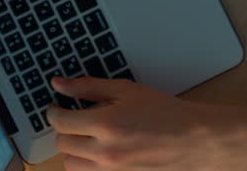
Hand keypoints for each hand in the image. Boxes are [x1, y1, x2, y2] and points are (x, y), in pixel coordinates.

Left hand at [47, 77, 240, 170]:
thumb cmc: (164, 112)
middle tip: (74, 117)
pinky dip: (86, 163)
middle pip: (62, 144)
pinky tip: (99, 149)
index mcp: (106, 125)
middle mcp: (105, 152)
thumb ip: (89, 87)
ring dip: (72, 149)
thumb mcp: (126, 90)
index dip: (53, 111)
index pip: (60, 122)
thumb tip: (60, 84)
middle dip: (64, 129)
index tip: (55, 106)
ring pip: (70, 164)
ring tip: (86, 135)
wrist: (192, 139)